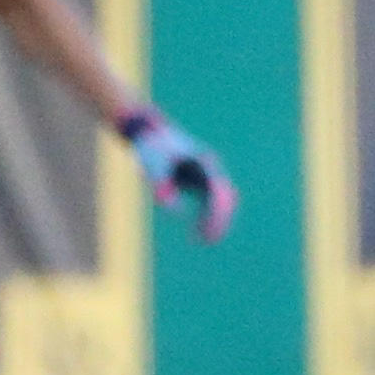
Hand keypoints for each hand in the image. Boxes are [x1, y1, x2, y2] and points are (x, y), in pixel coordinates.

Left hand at [120, 108, 236, 242]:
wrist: (147, 133)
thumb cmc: (150, 147)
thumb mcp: (152, 164)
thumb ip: (160, 182)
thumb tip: (167, 206)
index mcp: (204, 162)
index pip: (218, 192)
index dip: (215, 214)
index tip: (204, 232)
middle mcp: (210, 169)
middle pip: (227, 198)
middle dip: (219, 221)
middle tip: (206, 241)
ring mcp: (206, 175)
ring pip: (223, 202)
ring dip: (217, 222)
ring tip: (201, 240)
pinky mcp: (199, 182)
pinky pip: (212, 204)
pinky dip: (209, 219)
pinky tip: (197, 233)